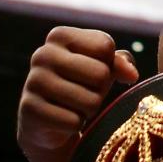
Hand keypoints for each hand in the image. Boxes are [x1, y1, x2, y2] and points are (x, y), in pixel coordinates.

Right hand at [17, 25, 137, 161]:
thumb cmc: (79, 86)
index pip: (105, 46)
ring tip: (74, 107)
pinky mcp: (30, 110)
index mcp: (59, 35)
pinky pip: (74, 122)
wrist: (46, 122)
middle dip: (100, 90)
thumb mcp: (102, 67)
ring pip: (90, 101)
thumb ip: (120, 63)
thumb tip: (131, 74)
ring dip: (89, 110)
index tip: (91, 72)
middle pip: (100, 74)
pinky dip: (74, 126)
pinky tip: (62, 120)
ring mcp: (34, 81)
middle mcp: (43, 54)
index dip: (107, 65)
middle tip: (85, 93)